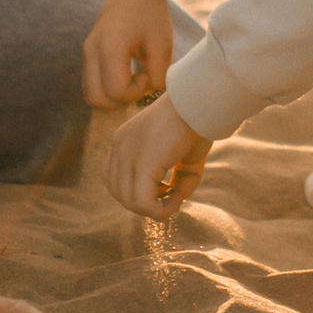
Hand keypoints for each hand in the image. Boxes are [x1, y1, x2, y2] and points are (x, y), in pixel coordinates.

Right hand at [83, 0, 180, 109]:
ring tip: (132, 78)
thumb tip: (147, 92)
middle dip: (121, 100)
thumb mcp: (162, 44)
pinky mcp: (88, 53)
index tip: (147, 73)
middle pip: (96, 99)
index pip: (116, 91)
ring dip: (113, 96)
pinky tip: (126, 74)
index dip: (136, 92)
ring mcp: (87, 52)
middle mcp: (92, 50)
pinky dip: (107, 88)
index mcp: (111, 46)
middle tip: (139, 80)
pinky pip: (91, 84)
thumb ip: (158, 75)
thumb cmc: (151, 14)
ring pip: (91, 95)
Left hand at [101, 96, 212, 219]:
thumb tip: (177, 200)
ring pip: (129, 201)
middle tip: (170, 196)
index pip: (113, 177)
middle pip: (118, 192)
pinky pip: (144, 203)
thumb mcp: (186, 156)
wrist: (198, 102)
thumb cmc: (196, 123)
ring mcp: (127, 155)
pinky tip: (177, 200)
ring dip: (154, 209)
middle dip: (143, 203)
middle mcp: (119, 147)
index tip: (162, 188)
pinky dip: (161, 210)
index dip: (134, 190)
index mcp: (124, 140)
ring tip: (176, 199)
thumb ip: (179, 179)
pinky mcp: (142, 164)